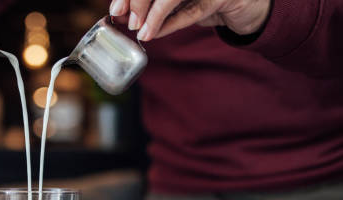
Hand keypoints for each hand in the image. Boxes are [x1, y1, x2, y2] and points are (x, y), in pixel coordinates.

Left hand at [109, 0, 270, 40]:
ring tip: (141, 33)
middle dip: (138, 1)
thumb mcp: (174, 0)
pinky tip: (154, 33)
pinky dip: (170, 24)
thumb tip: (120, 14)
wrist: (246, 6)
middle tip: (128, 22)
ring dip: (153, 15)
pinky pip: (193, 10)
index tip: (116, 10)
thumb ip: (148, 4)